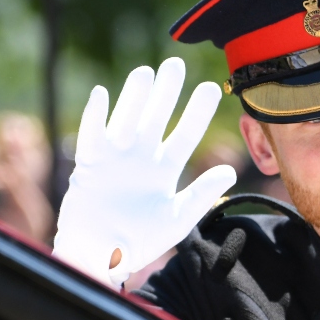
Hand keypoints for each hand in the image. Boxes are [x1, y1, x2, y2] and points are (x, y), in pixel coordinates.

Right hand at [53, 58, 235, 286]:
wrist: (104, 255)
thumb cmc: (141, 239)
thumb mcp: (178, 218)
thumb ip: (201, 195)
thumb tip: (230, 172)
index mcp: (165, 168)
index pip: (185, 134)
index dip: (197, 112)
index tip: (211, 88)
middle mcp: (141, 157)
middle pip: (155, 118)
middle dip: (166, 92)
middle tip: (176, 64)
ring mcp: (115, 158)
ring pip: (126, 119)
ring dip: (134, 97)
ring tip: (146, 72)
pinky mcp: (89, 164)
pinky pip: (91, 136)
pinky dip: (94, 116)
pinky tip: (101, 94)